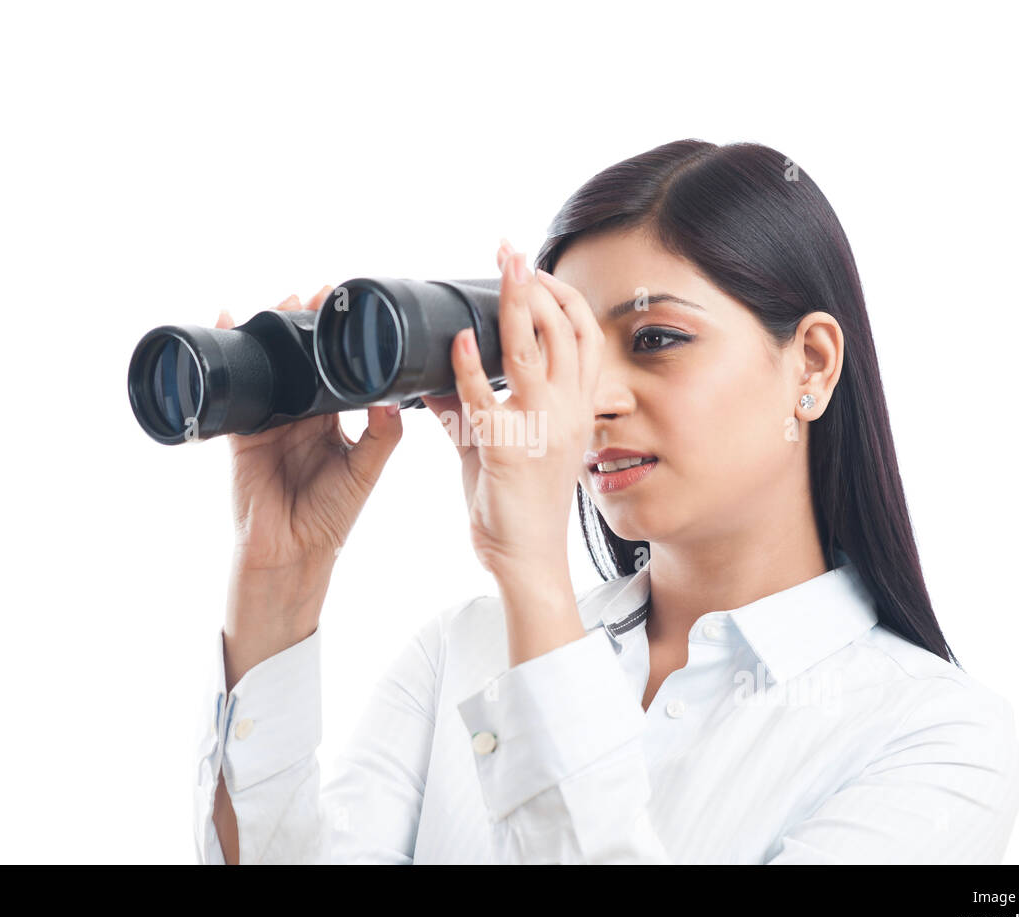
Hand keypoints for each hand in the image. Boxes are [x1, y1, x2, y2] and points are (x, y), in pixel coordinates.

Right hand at [220, 286, 404, 574]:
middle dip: (304, 325)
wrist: (292, 552)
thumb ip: (382, 435)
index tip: (347, 307)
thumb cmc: (331, 517)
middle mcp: (301, 416)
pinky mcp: (242, 433)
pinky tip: (227, 326)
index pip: (335, 370)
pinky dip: (230, 359)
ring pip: (270, 368)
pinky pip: (234, 390)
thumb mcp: (366, 471)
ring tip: (280, 301)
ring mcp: (270, 422)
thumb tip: (393, 396)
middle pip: (300, 361)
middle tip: (314, 292)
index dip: (338, 340)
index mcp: (331, 421)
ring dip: (271, 334)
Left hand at [421, 239, 602, 582]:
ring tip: (503, 268)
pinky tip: (458, 339)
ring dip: (516, 303)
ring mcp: (540, 429)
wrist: (527, 561)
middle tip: (511, 252)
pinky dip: (470, 364)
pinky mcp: (507, 449)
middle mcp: (567, 412)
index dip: (563, 297)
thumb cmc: (516, 508)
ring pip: (534, 351)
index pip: (584, 338)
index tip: (535, 269)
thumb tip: (434, 378)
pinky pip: (486, 397)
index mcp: (575, 409)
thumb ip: (469, 409)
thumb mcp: (496, 447)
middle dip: (539, 284)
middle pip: (567, 330)